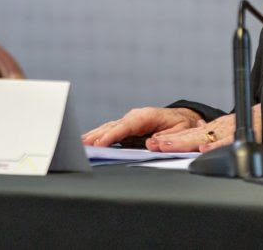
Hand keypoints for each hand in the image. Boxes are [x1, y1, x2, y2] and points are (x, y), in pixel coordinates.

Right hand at [82, 107, 202, 147]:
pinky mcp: (126, 128)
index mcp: (146, 116)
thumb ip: (167, 138)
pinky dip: (98, 136)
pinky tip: (87, 141)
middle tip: (82, 145)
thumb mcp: (180, 132)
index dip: (113, 135)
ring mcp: (129, 121)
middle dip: (97, 136)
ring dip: (94, 136)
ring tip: (78, 144)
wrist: (183, 118)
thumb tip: (150, 143)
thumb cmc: (182, 125)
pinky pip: (110, 131)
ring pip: (108, 128)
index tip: (101, 143)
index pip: (126, 126)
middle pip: (112, 127)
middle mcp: (134, 117)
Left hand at [148, 105, 262, 152]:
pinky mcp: (243, 134)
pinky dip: (216, 145)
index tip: (154, 142)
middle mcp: (219, 129)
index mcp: (214, 129)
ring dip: (184, 142)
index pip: (188, 134)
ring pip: (203, 136)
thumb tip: (199, 137)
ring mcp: (229, 131)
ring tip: (166, 145)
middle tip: (153, 144)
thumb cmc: (254, 124)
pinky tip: (203, 148)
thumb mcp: (229, 129)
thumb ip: (214, 135)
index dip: (171, 139)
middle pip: (191, 135)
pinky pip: (229, 141)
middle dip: (170, 141)